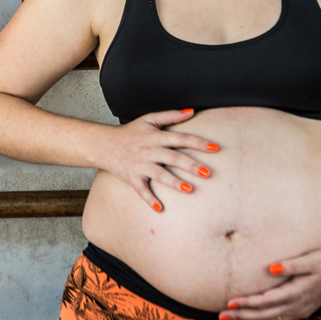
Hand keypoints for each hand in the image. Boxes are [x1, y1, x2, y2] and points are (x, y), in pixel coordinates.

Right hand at [103, 108, 217, 211]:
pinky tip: (159, 208)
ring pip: (159, 174)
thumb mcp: (149, 119)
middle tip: (208, 173)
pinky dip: (149, 199)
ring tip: (189, 189)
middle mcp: (148, 150)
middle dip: (190, 165)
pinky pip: (141, 189)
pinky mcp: (132, 177)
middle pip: (172, 157)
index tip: (215, 148)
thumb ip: (171, 115)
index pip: (180, 138)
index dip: (198, 143)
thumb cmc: (130, 133)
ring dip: (173, 182)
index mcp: (155, 136)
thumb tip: (192, 111)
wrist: (105, 144)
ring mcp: (140, 165)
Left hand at [220, 249, 320, 319]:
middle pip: (264, 314)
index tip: (229, 302)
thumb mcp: (311, 259)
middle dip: (242, 315)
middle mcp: (297, 305)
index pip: (266, 301)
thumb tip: (271, 267)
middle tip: (221, 316)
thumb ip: (291, 265)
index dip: (247, 303)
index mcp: (296, 292)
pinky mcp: (302, 311)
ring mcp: (299, 310)